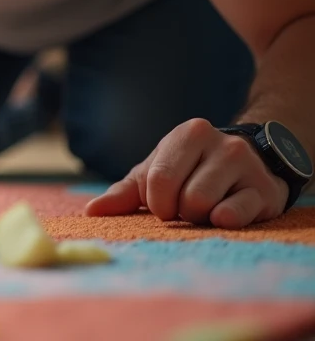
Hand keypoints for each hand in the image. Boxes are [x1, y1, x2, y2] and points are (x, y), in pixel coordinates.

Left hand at [85, 118, 288, 228]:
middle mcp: (219, 143)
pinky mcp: (266, 190)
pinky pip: (237, 215)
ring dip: (201, 218)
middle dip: (180, 212)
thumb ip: (123, 192)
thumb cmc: (192, 170)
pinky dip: (226, 221)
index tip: (164, 206)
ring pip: (208, 208)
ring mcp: (246, 165)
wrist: (252, 164)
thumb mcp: (156, 174)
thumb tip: (90, 211)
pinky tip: (226, 214)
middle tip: (187, 207)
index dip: (157, 203)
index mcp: (187, 135)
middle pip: (184, 198)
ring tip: (208, 207)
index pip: (158, 179)